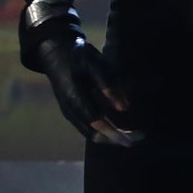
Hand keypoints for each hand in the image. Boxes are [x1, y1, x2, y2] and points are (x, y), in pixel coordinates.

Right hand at [28, 17, 137, 147]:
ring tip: (132, 135)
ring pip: (91, 133)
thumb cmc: (76, 56)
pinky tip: (119, 128)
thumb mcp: (94, 63)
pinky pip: (89, 128)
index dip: (113, 133)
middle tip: (138, 136)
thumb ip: (108, 85)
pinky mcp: (72, 111)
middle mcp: (70, 109)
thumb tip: (124, 109)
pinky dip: (105, 131)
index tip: (132, 140)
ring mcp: (70, 112)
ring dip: (111, 137)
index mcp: (74, 97)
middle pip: (93, 133)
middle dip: (116, 139)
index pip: (95, 122)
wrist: (54, 53)